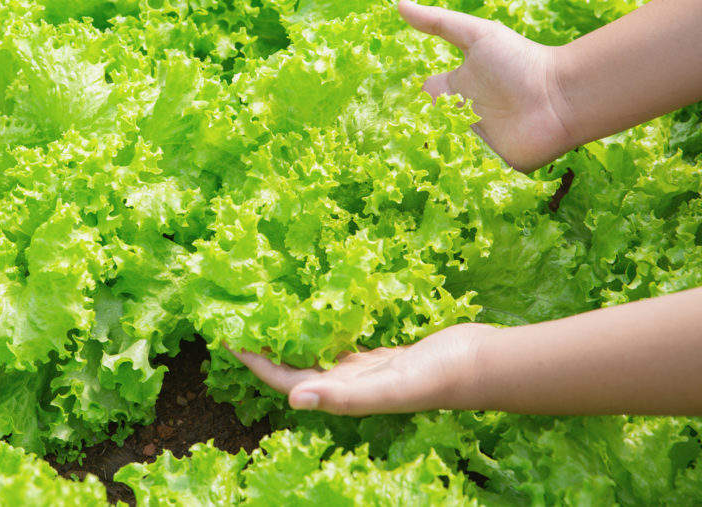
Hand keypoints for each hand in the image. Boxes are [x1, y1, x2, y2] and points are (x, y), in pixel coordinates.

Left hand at [228, 323, 493, 415]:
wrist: (481, 365)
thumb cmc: (438, 377)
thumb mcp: (388, 387)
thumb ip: (343, 396)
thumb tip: (294, 400)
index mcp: (341, 393)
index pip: (283, 378)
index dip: (253, 360)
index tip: (225, 336)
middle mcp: (346, 383)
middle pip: (292, 364)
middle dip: (264, 344)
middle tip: (238, 314)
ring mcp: (363, 368)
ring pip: (314, 350)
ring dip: (288, 333)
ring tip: (265, 308)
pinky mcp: (378, 352)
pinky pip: (338, 338)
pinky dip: (320, 323)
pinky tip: (311, 306)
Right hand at [398, 0, 576, 171]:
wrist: (561, 98)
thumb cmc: (521, 63)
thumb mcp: (477, 37)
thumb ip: (439, 23)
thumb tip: (400, 4)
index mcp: (457, 87)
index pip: (424, 95)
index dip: (411, 99)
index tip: (393, 105)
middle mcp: (464, 114)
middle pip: (428, 126)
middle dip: (415, 132)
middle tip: (397, 140)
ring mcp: (477, 140)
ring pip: (442, 152)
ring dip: (430, 156)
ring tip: (413, 161)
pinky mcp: (491, 165)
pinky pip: (464, 174)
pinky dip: (451, 175)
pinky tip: (438, 175)